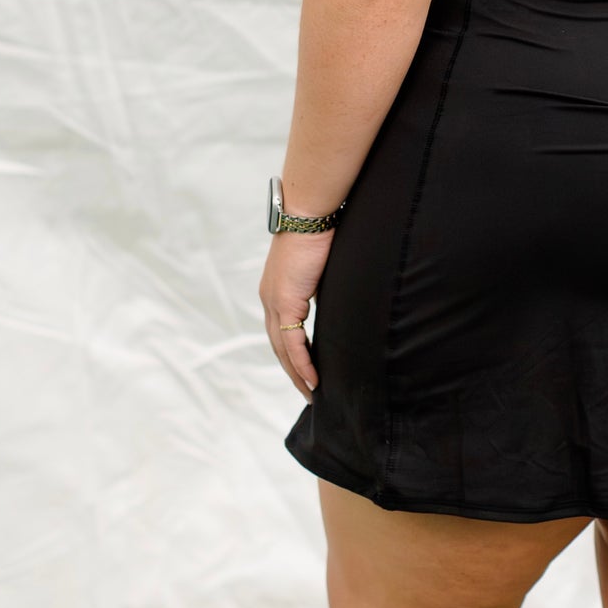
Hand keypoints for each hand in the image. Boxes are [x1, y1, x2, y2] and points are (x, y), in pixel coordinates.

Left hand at [260, 228, 332, 400]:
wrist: (308, 214)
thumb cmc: (318, 232)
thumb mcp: (320, 267)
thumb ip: (322, 288)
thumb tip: (337, 300)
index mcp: (276, 290)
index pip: (281, 331)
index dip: (293, 354)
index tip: (306, 371)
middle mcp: (269, 298)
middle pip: (279, 346)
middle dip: (293, 372)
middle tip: (307, 392)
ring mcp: (274, 301)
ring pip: (283, 349)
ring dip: (297, 374)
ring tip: (311, 393)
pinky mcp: (285, 301)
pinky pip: (292, 342)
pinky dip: (302, 363)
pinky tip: (312, 378)